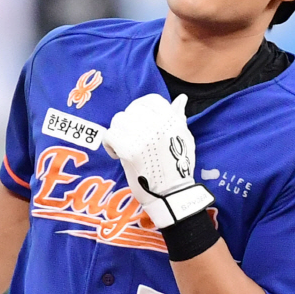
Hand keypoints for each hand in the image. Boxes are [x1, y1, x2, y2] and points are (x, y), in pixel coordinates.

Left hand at [102, 93, 213, 228]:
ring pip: (118, 121)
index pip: (150, 101)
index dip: (141, 110)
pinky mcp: (129, 150)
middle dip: (129, 124)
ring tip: (124, 146)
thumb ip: (178, 117)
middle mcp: (157, 124)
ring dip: (118, 133)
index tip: (140, 123)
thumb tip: (181, 99)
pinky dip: (110, 144)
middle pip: (132, 110)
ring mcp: (143, 136)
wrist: (171, 194)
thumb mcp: (184, 138)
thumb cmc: (178, 168)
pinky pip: (110, 135)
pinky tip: (118, 154)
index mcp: (171, 119)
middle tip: (131, 138)